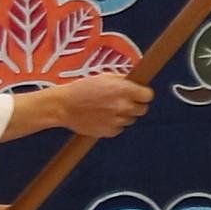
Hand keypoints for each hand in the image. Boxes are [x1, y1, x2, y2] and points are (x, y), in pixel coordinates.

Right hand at [36, 73, 152, 139]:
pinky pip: (119, 129)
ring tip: (107, 109)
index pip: (148, 95)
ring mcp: (117, 120)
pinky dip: (113, 124)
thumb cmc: (80, 90)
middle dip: (135, 105)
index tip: (138, 94)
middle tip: (122, 102)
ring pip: (130, 120)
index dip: (143, 94)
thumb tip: (135, 82)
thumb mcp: (103, 77)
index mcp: (123, 90)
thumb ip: (122, 80)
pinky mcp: (110, 132)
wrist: (62, 106)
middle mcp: (123, 106)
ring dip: (123, 115)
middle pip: (143, 110)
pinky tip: (101, 117)